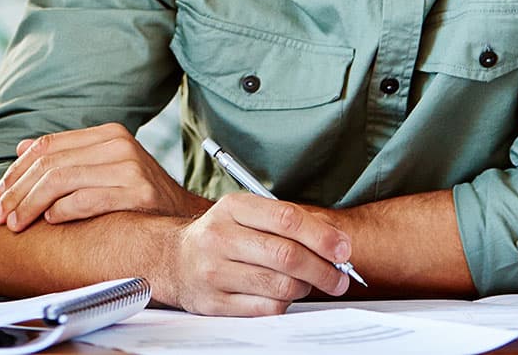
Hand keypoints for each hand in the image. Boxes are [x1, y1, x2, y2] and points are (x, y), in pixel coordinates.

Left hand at [0, 122, 208, 230]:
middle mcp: (118, 144)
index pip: (49, 145)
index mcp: (108, 134)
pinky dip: (62, 210)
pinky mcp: (138, 193)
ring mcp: (130, 167)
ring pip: (62, 179)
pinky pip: (87, 198)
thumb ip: (67, 156)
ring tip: (16, 224)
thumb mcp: (104, 167)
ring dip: (31, 204)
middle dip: (18, 190)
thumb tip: (22, 148)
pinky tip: (49, 220)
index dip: (18, 169)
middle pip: (51, 163)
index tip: (0, 191)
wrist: (185, 217)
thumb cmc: (139, 196)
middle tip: (0, 214)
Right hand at [166, 192, 352, 315]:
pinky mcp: (214, 303)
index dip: (321, 236)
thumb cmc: (223, 235)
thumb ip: (287, 221)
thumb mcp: (246, 214)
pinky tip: (284, 295)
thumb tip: (336, 240)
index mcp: (233, 207)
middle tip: (340, 277)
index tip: (343, 249)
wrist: (174, 259)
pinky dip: (284, 304)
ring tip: (310, 284)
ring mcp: (215, 271)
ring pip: (279, 286)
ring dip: (305, 288)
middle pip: (286, 255)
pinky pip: (265, 309)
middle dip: (323, 269)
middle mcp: (221, 237)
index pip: (286, 219)